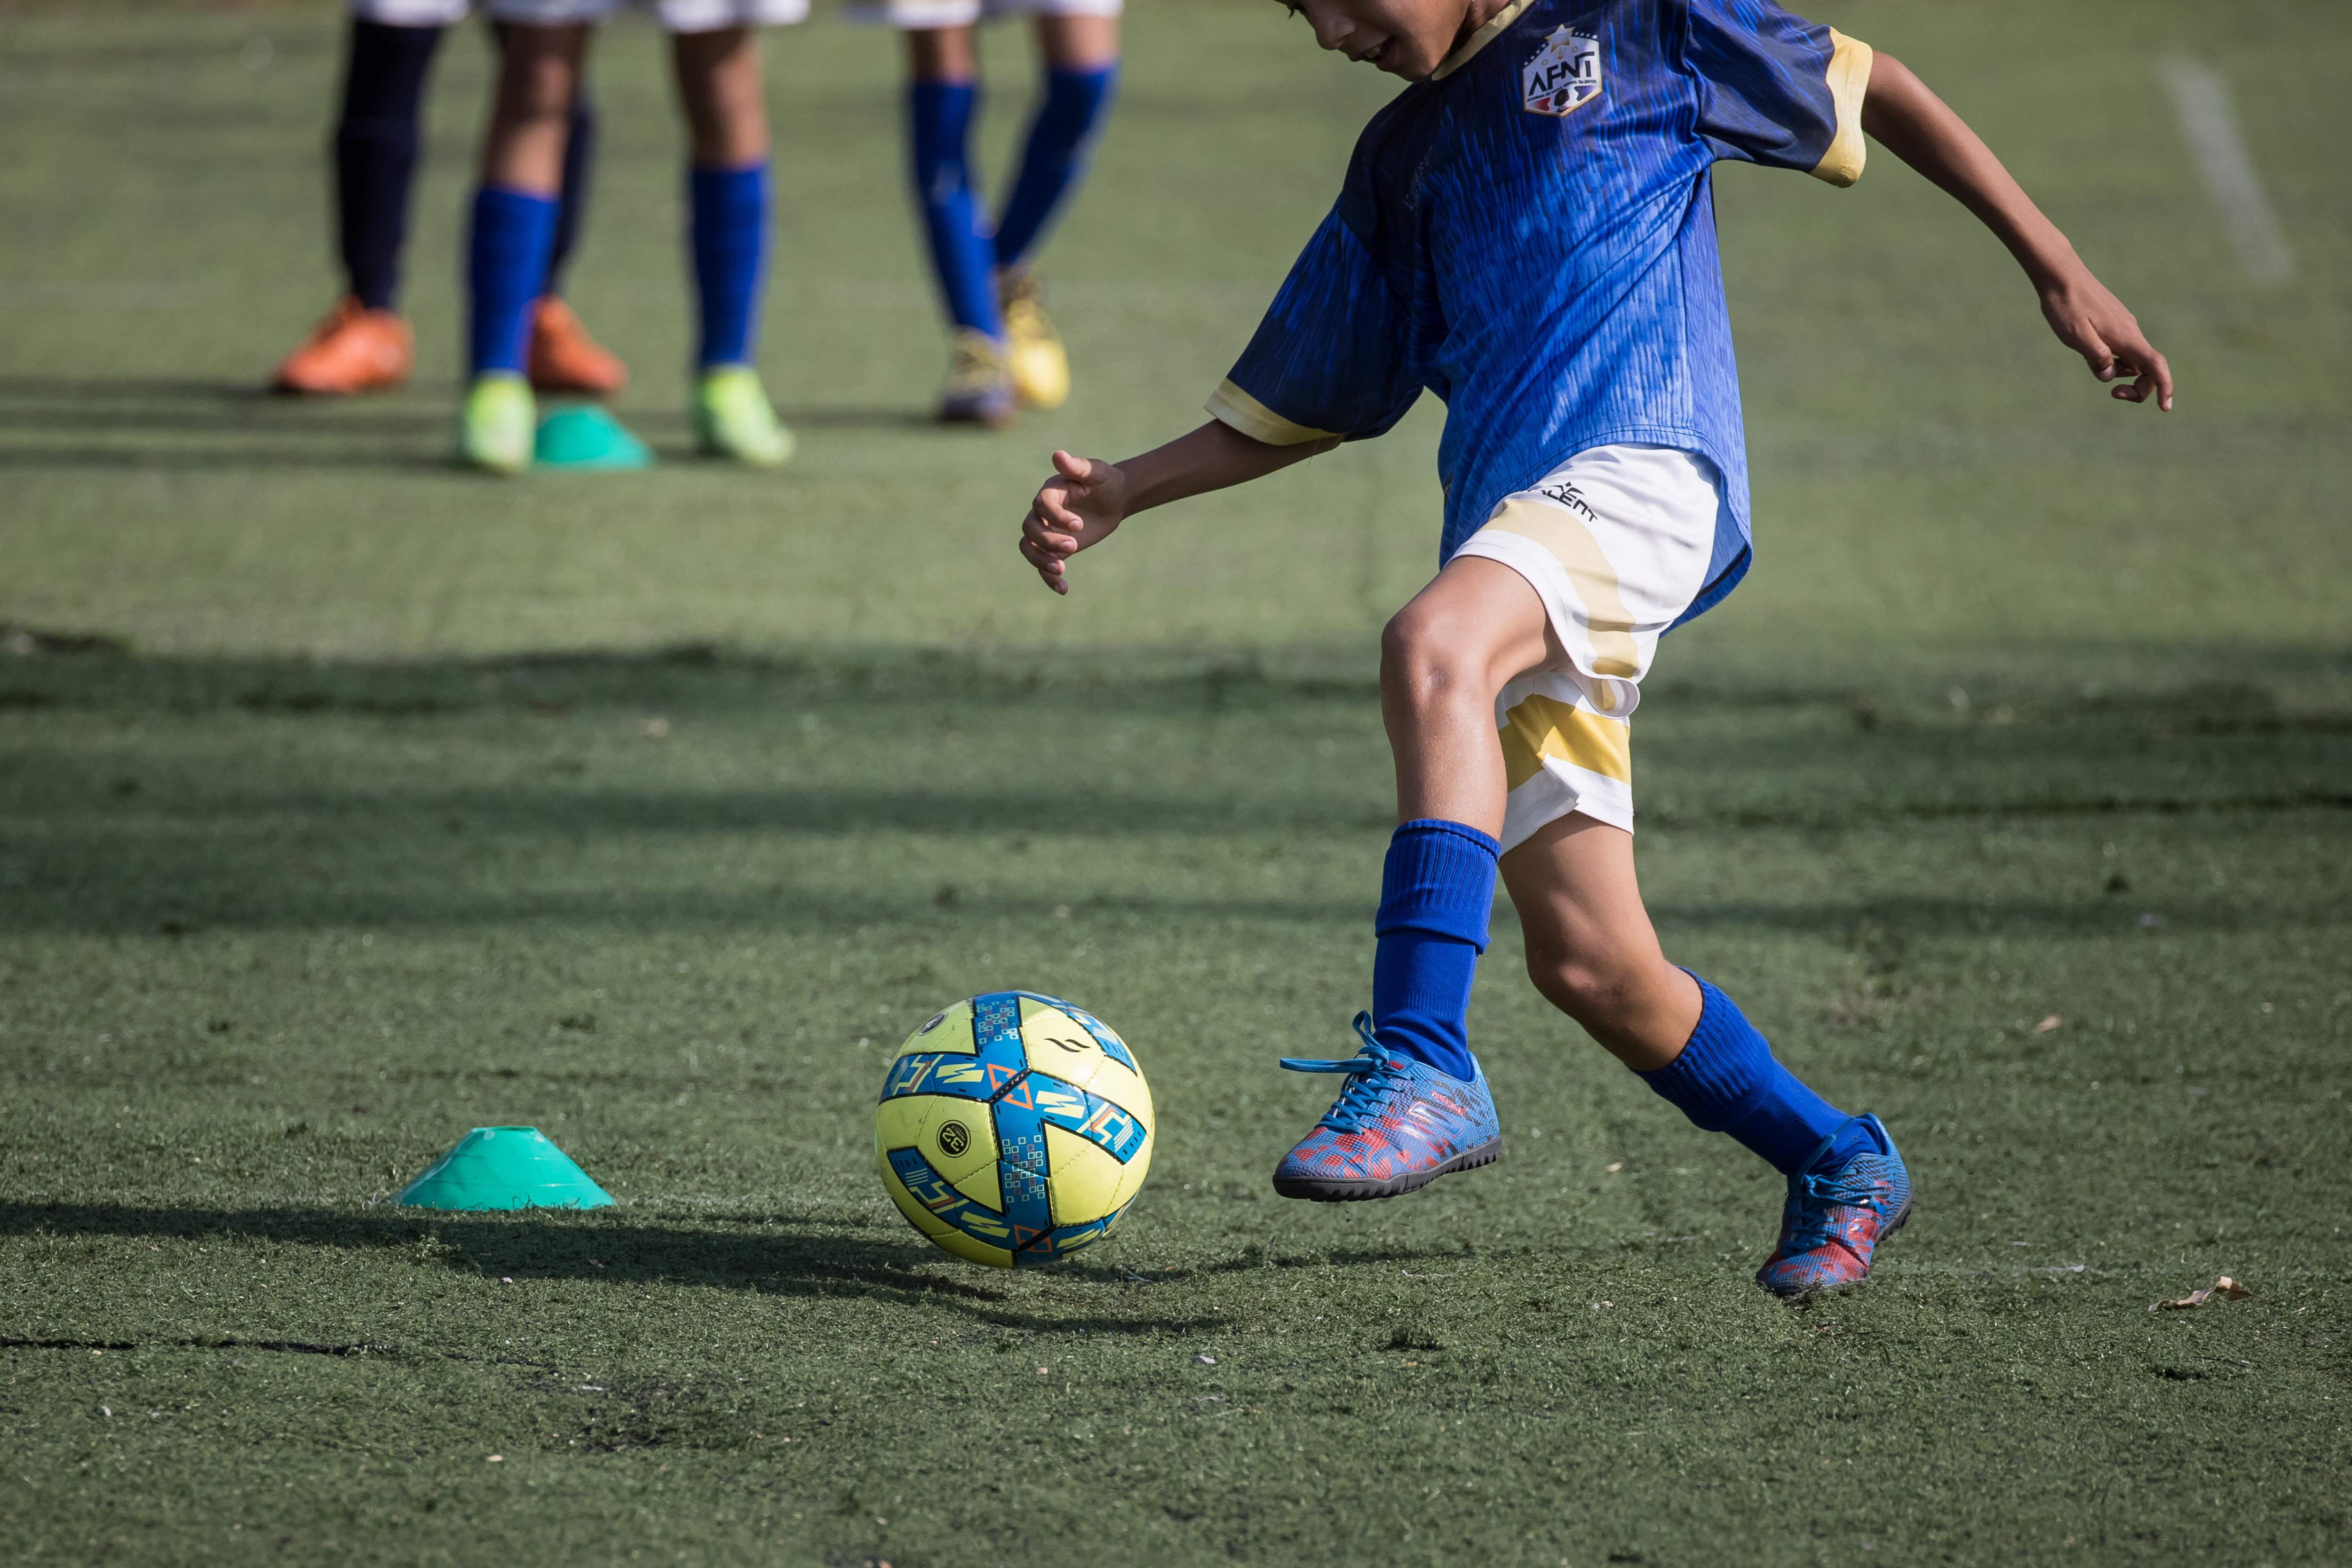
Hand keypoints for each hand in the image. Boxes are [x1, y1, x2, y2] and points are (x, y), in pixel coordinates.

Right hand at [1019, 449, 1128, 594]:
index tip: (1080, 526)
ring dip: (1040, 560)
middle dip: (1048, 540)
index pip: (1040, 505)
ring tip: (1061, 569)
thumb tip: (1058, 455)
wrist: (1116, 499)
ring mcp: (1047, 531)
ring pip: (1029, 547)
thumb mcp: (1097, 473)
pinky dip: (1049, 578)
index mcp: (1051, 492)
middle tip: (1074, 546)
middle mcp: (1043, 512)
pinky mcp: (1055, 548)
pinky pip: (1043, 565)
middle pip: (1030, 529)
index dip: (1056, 517)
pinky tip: (1063, 588)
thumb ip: (1078, 467)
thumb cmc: (1106, 482)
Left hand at [2038, 266, 2173, 410]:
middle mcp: (2130, 332)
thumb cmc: (2066, 306)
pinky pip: (2121, 349)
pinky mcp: (2114, 323)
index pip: (2155, 366)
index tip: (2165, 408)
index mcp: (2126, 337)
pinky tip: (2087, 350)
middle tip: (2112, 394)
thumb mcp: (2076, 336)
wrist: (2061, 276)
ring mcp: (2124, 326)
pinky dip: (2111, 359)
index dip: (2164, 387)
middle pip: (2147, 368)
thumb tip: (2110, 376)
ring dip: (2119, 372)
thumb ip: (2096, 357)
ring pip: (2131, 359)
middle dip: (2138, 387)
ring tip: (2088, 359)